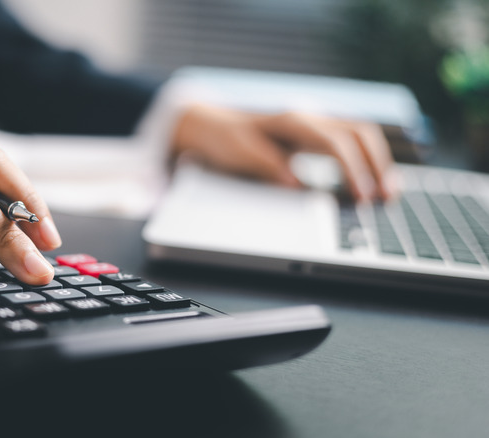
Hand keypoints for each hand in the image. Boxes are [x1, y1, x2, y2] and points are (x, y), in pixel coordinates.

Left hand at [172, 104, 396, 200]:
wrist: (213, 126)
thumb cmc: (226, 140)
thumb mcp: (240, 153)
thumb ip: (268, 165)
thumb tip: (296, 183)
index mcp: (292, 122)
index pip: (335, 143)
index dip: (353, 170)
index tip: (362, 196)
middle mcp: (309, 118)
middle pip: (359, 133)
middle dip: (378, 165)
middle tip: (387, 198)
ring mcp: (314, 124)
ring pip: (359, 136)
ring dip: (378, 163)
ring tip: (389, 193)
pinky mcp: (315, 135)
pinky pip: (350, 144)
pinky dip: (366, 162)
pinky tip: (372, 183)